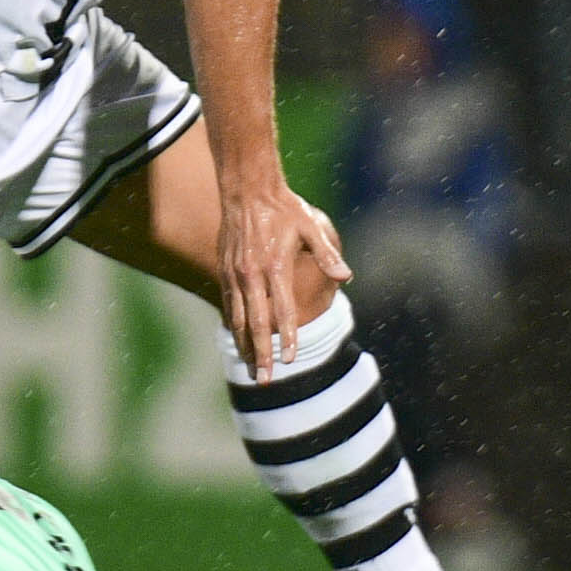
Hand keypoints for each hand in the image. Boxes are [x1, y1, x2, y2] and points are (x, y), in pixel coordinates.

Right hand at [216, 182, 351, 371]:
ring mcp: (235, 274)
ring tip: (250, 368)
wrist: (246, 190)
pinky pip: (229, 304)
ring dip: (245, 345)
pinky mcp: (225, 270)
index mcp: (275, 266)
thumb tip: (346, 277)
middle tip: (265, 380)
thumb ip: (327, 254)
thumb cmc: (283, 208)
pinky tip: (238, 339)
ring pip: (239, 318)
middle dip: (262, 354)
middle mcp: (252, 274)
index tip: (291, 359)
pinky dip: (234, 325)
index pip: (283, 311)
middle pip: (257, 323)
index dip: (288, 337)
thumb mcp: (310, 226)